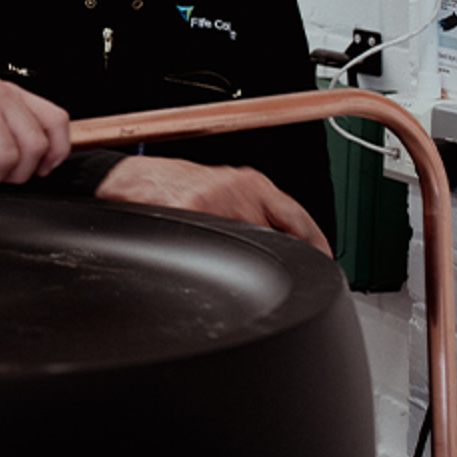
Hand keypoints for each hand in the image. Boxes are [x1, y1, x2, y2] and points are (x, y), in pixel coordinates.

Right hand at [95, 156, 331, 255]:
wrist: (130, 179)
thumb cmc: (175, 186)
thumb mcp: (224, 189)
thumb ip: (253, 211)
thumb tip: (285, 244)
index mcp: (253, 183)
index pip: (301, 219)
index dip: (317, 247)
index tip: (326, 266)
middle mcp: (240, 190)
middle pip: (283, 236)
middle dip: (286, 259)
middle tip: (287, 276)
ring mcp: (217, 204)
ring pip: (254, 248)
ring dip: (253, 265)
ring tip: (243, 272)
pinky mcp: (193, 215)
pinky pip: (219, 252)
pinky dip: (221, 265)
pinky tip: (212, 266)